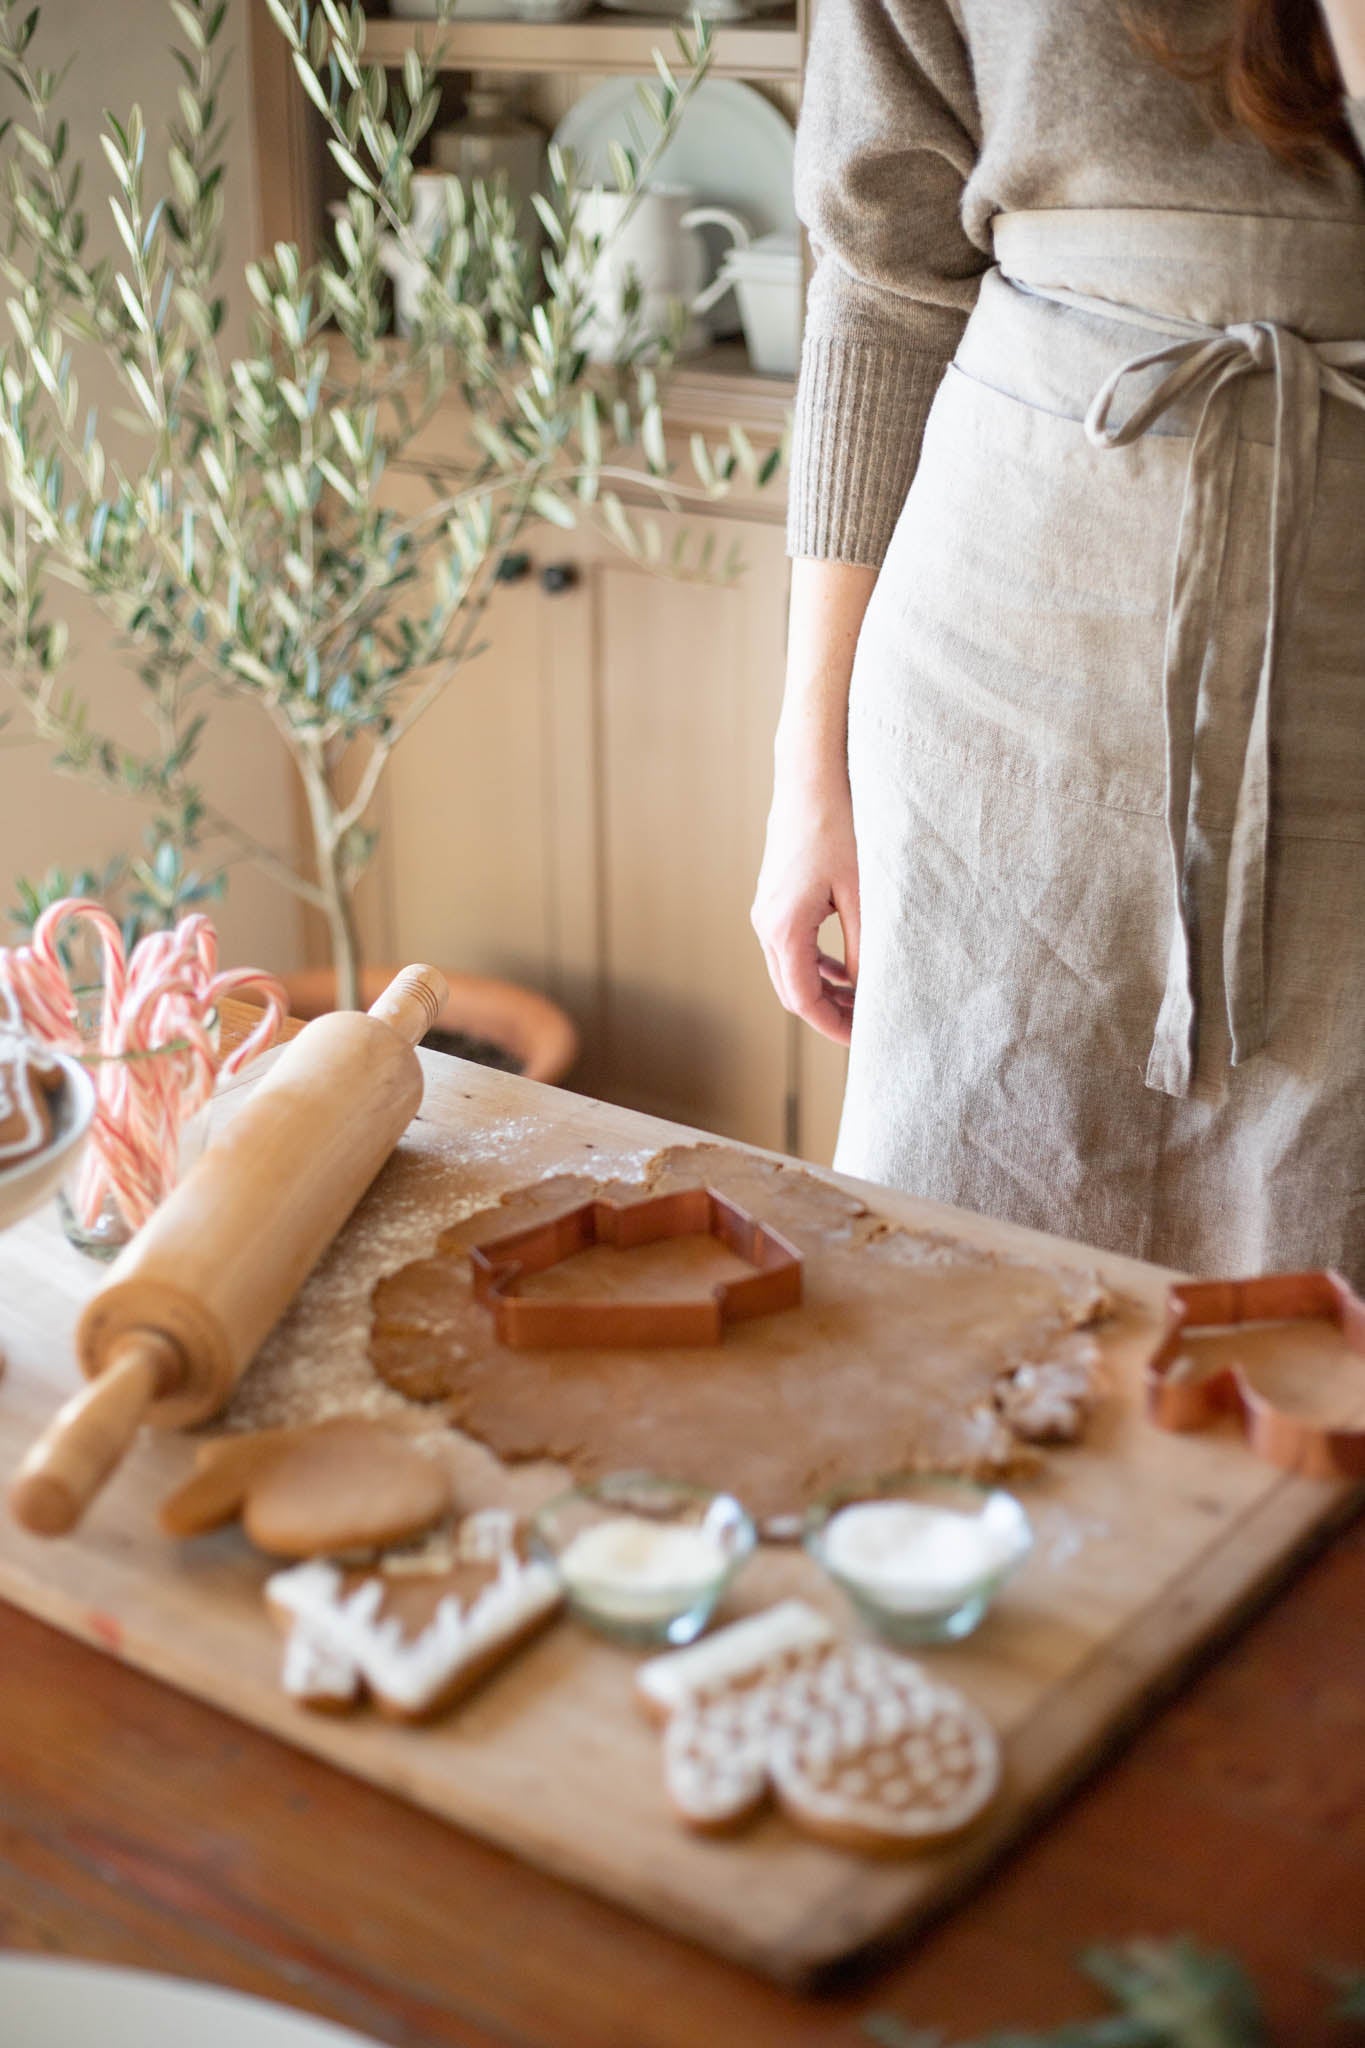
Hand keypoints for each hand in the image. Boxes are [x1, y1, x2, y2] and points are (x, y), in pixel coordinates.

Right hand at [751, 769, 859, 1045]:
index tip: (864, 1041)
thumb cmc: (839, 826)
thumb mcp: (863, 895)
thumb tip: (870, 993)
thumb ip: (864, 950)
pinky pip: (791, 948)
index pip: (803, 1000)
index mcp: (784, 929)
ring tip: (862, 1004)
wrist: (810, 776)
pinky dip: (816, 966)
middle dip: (829, 1014)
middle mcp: (766, 924)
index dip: (833, 1026)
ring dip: (824, 991)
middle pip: (792, 991)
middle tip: (869, 1028)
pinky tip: (844, 970)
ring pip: (790, 971)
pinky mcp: (775, 899)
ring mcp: (766, 911)